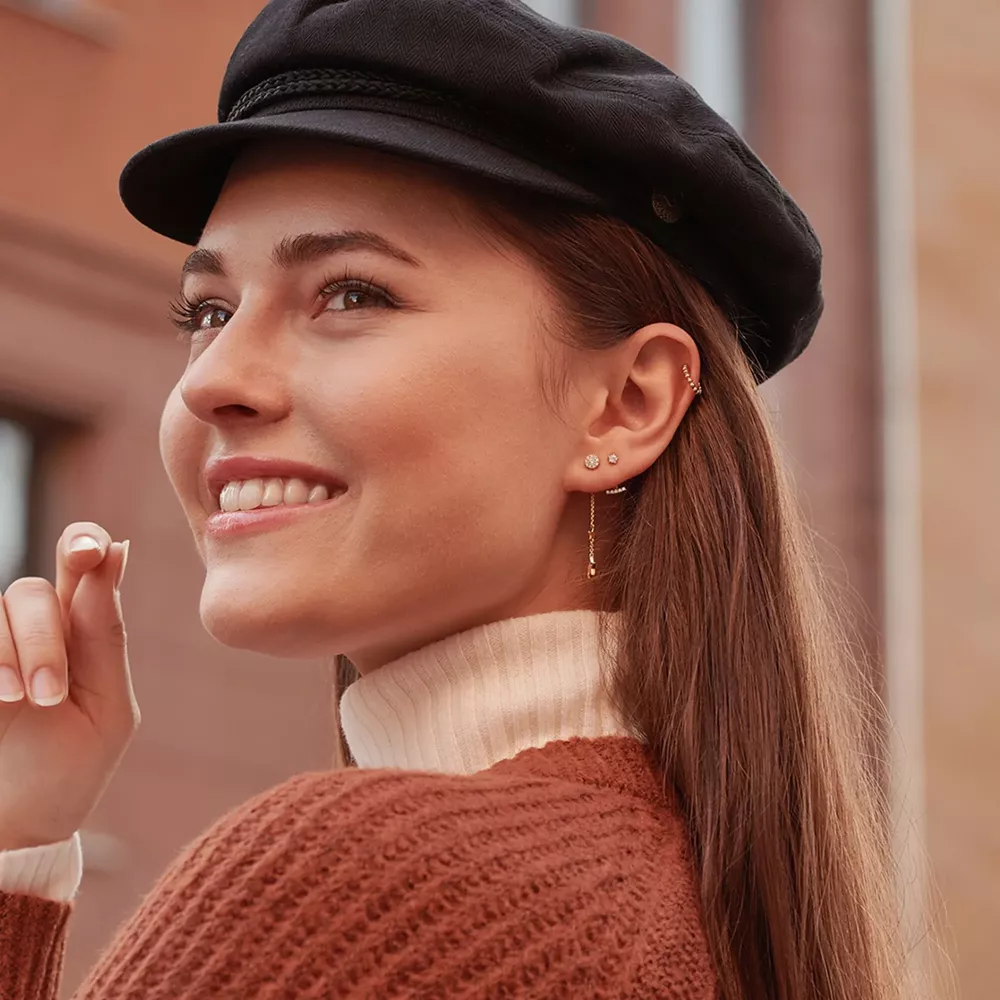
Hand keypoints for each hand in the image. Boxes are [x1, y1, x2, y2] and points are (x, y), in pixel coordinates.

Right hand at [0, 524, 138, 851]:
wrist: (16, 829)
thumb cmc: (69, 769)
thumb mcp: (105, 708)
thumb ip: (106, 634)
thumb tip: (116, 549)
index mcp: (83, 630)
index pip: (85, 560)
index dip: (85, 542)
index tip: (90, 552)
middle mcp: (33, 627)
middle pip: (32, 591)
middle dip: (43, 640)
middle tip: (47, 696)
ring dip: (11, 654)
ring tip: (18, 704)